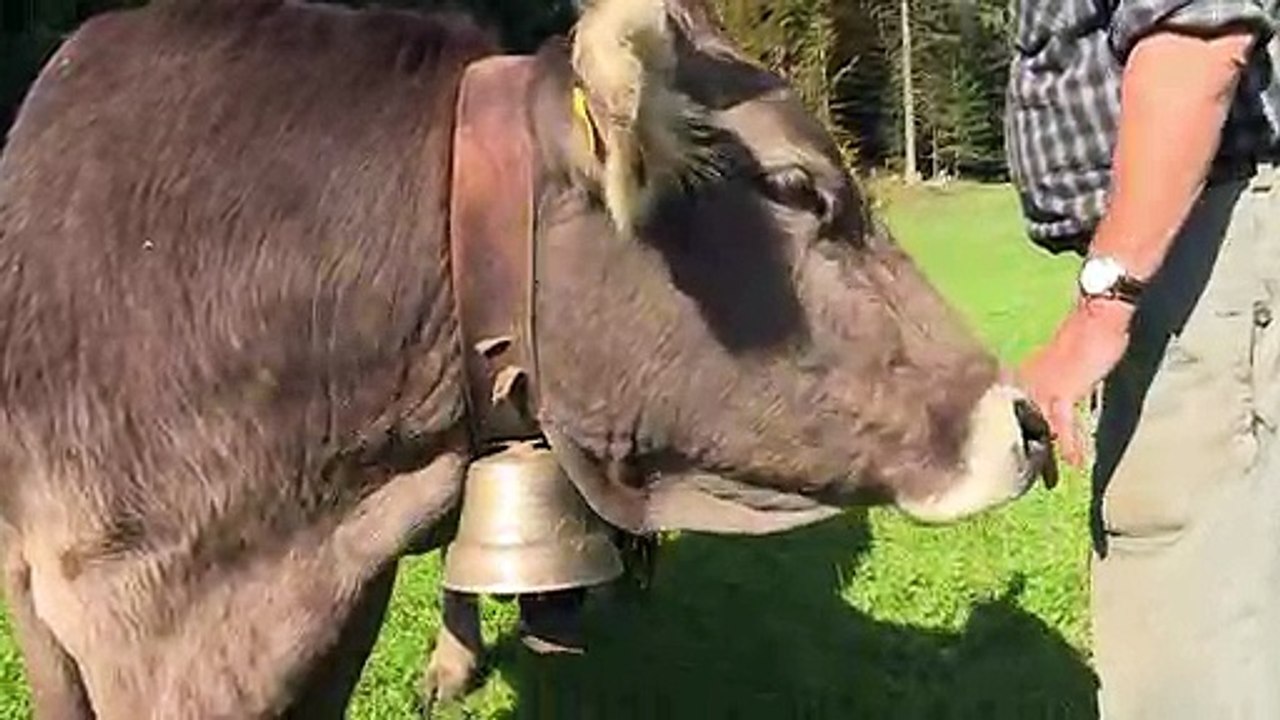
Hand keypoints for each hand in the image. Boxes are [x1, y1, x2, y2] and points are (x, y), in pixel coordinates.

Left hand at [1018, 298, 1133, 467]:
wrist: (1099, 316)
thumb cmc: (1088, 336)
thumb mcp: (1066, 364)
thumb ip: (1058, 384)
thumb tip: (1060, 403)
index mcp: (1026, 374)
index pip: (1014, 411)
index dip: (1016, 434)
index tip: (1017, 457)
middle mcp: (1028, 380)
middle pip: (1020, 422)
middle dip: (1024, 449)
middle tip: (1030, 477)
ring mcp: (1042, 385)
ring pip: (1038, 426)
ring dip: (1046, 453)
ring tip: (1050, 478)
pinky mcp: (1062, 390)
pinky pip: (1062, 424)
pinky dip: (1069, 443)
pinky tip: (1075, 461)